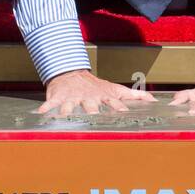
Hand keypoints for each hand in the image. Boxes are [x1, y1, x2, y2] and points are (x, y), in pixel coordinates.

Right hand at [38, 69, 157, 116]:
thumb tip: (153, 99)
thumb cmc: (95, 86)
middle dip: (94, 112)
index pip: (112, 103)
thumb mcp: (115, 88)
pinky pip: (51, 103)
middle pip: (92, 106)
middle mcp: (89, 98)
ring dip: (69, 111)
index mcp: (102, 96)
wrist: (71, 73)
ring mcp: (73, 97)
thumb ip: (134, 95)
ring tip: (67, 117)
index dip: (118, 108)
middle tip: (95, 120)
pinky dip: (46, 108)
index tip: (125, 116)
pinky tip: (41, 114)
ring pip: (71, 105)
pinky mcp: (58, 97)